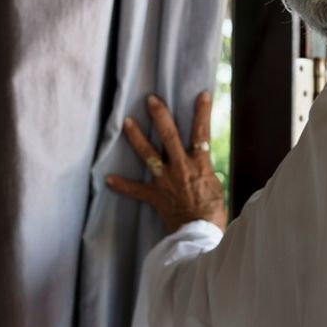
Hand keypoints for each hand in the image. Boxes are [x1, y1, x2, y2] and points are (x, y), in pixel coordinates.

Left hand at [107, 92, 228, 232]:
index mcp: (201, 163)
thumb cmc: (214, 211)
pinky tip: (109, 179)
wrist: (200, 232)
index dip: (202, 113)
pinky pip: (136, 190)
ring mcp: (165, 180)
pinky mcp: (155, 196)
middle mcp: (181, 167)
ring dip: (137, 137)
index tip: (202, 95)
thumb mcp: (217, 186)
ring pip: (149, 154)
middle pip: (170, 136)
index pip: (202, 133)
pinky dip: (122, 185)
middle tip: (151, 99)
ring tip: (127, 122)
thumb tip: (205, 170)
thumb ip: (207, 173)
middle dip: (161, 116)